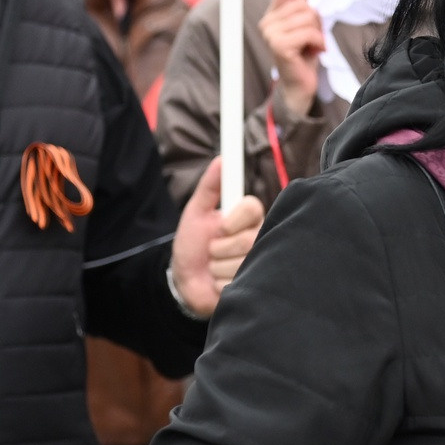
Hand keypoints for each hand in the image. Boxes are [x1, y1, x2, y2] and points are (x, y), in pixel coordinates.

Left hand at [172, 156, 262, 316]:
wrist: (185, 280)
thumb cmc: (192, 243)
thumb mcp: (196, 212)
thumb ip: (209, 186)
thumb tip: (222, 159)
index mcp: (248, 219)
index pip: (254, 208)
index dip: (234, 220)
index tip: (221, 226)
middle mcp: (258, 240)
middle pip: (246, 240)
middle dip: (218, 248)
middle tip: (212, 250)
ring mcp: (258, 264)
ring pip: (240, 264)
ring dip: (216, 268)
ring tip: (213, 268)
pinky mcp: (253, 286)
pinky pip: (235, 283)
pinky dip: (218, 285)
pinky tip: (218, 283)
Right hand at [257, 0, 326, 123]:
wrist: (299, 86)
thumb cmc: (304, 56)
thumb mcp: (306, 28)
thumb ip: (306, 10)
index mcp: (273, 15)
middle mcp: (267, 22)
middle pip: (303, 5)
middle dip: (316, 20)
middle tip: (315, 38)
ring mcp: (271, 34)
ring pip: (308, 18)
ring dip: (318, 33)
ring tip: (313, 46)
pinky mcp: (279, 45)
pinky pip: (309, 33)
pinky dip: (319, 42)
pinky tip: (316, 52)